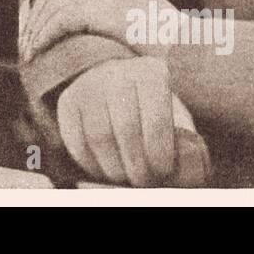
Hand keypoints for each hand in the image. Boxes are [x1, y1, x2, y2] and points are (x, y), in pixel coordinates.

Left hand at [21, 0, 174, 59]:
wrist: (193, 55)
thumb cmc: (176, 51)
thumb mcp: (145, 28)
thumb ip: (121, 24)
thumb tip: (105, 35)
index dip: (51, 0)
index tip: (39, 20)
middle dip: (39, 13)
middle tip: (27, 36)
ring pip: (55, 6)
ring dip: (37, 28)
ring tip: (28, 49)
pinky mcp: (99, 12)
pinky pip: (59, 21)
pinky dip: (43, 36)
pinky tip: (35, 51)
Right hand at [57, 57, 178, 186]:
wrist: (117, 86)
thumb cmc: (153, 113)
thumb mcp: (175, 120)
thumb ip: (185, 145)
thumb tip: (186, 174)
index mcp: (151, 73)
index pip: (156, 120)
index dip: (160, 152)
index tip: (163, 171)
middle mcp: (117, 72)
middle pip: (126, 130)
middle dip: (137, 165)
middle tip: (144, 181)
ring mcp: (88, 85)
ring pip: (98, 137)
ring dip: (114, 168)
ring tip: (126, 176)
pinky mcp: (67, 101)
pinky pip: (76, 141)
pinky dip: (91, 164)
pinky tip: (105, 169)